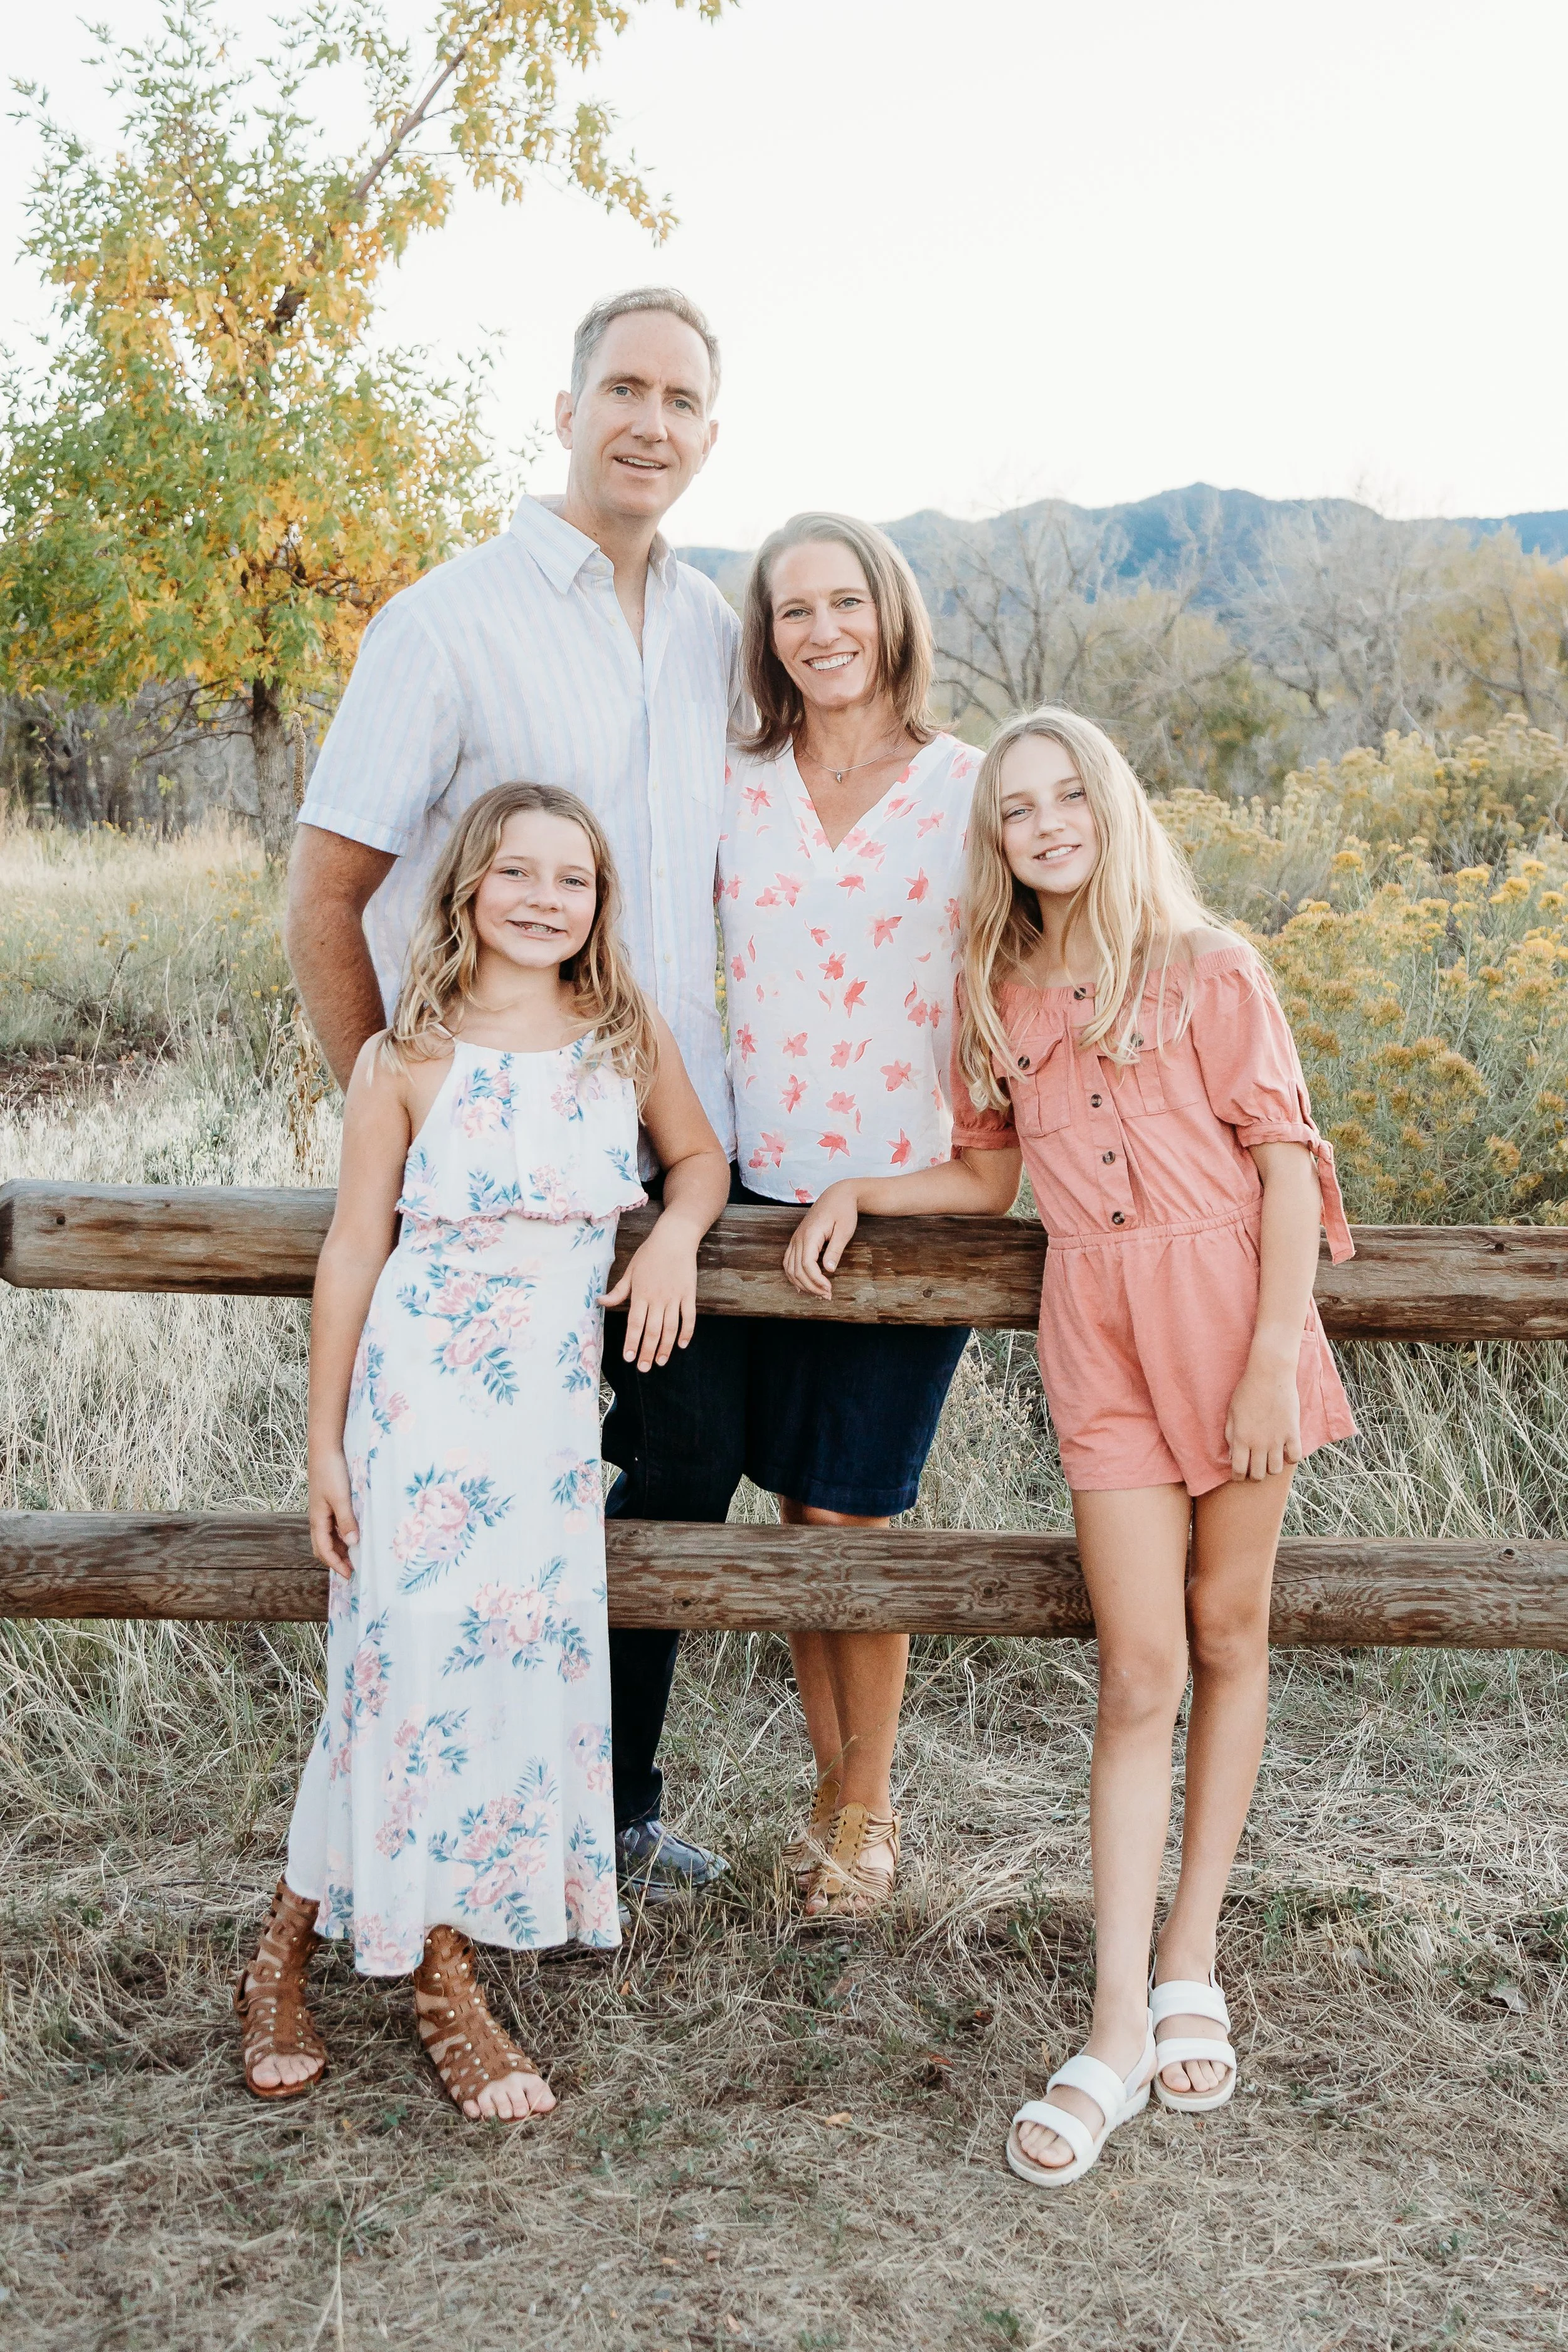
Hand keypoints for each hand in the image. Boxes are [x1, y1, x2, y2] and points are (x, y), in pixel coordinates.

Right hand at [310, 1447, 358, 1577]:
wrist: (325, 1448)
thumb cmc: (331, 1472)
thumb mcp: (341, 1497)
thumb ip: (347, 1520)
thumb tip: (353, 1543)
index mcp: (318, 1520)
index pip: (324, 1550)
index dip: (336, 1565)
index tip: (350, 1576)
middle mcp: (318, 1518)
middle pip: (324, 1547)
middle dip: (336, 1560)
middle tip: (353, 1570)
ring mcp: (323, 1510)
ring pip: (329, 1537)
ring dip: (340, 1548)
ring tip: (356, 1556)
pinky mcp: (329, 1502)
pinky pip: (334, 1525)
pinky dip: (342, 1535)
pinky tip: (354, 1534)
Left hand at [599, 1218, 698, 1370]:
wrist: (674, 1238)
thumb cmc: (649, 1254)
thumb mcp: (630, 1271)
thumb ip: (618, 1291)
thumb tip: (600, 1302)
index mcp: (641, 1294)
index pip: (635, 1323)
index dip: (632, 1342)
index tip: (629, 1358)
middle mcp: (657, 1298)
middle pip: (652, 1330)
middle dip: (647, 1351)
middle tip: (644, 1368)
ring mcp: (675, 1297)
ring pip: (671, 1328)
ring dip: (666, 1347)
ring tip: (661, 1361)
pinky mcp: (689, 1294)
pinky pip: (689, 1317)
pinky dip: (687, 1332)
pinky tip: (682, 1344)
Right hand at [783, 1182, 860, 1298]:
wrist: (837, 1195)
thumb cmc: (844, 1211)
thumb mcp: (844, 1230)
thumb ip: (835, 1250)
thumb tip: (828, 1269)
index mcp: (810, 1235)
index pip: (807, 1265)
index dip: (816, 1281)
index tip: (829, 1289)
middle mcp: (798, 1238)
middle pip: (796, 1270)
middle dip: (810, 1286)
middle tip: (827, 1296)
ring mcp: (795, 1239)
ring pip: (789, 1268)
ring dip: (801, 1283)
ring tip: (817, 1293)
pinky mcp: (797, 1240)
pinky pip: (788, 1261)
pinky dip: (793, 1275)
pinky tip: (802, 1285)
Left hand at [1224, 1354, 1303, 1480]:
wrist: (1270, 1375)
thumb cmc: (1247, 1391)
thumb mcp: (1231, 1412)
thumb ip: (1230, 1435)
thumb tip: (1231, 1455)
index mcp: (1241, 1438)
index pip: (1239, 1470)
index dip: (1238, 1477)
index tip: (1239, 1474)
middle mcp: (1259, 1443)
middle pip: (1258, 1474)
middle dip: (1255, 1475)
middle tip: (1255, 1468)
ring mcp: (1277, 1439)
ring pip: (1276, 1470)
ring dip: (1272, 1468)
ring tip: (1270, 1460)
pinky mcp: (1293, 1433)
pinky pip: (1295, 1457)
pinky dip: (1291, 1458)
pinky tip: (1286, 1451)